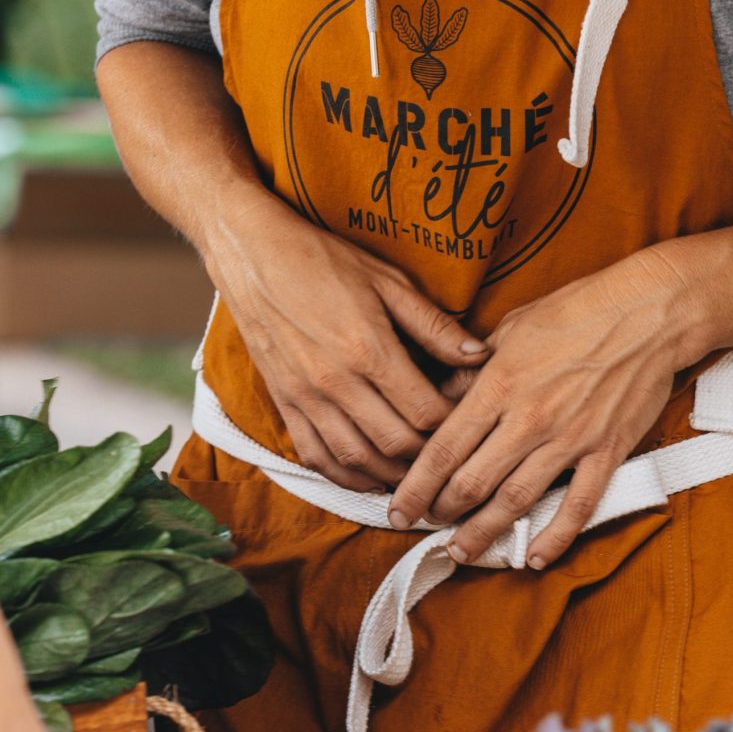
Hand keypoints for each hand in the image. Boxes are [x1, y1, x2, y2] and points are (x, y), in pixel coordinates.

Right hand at [205, 189, 489, 491]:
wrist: (253, 256)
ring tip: (416, 473)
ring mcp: (305, 397)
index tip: (467, 422)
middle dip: (428, 457)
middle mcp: (336, 382)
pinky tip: (369, 476)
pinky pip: (316, 456)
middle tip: (448, 454)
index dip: (453, 425)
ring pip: (357, 460)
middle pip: (396, 445)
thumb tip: (479, 356)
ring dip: (390, 475)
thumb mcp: (387, 282)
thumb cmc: (323, 261)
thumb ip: (434, 325)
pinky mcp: (283, 403)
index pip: (425, 412)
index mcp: (368, 349)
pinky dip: (345, 476)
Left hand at [387, 249, 695, 567]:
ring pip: (515, 501)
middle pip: (471, 482)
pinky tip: (533, 556)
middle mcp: (528, 419)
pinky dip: (554, 536)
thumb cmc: (577, 310)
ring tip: (462, 551)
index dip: (415, 485)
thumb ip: (473, 370)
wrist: (649, 311)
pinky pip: (577, 505)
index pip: (443, 448)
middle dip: (442, 511)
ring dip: (484, 532)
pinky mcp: (606, 452)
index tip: (399, 507)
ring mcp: (569, 439)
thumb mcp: (510, 329)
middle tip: (425, 525)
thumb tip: (441, 397)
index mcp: (499, 385)